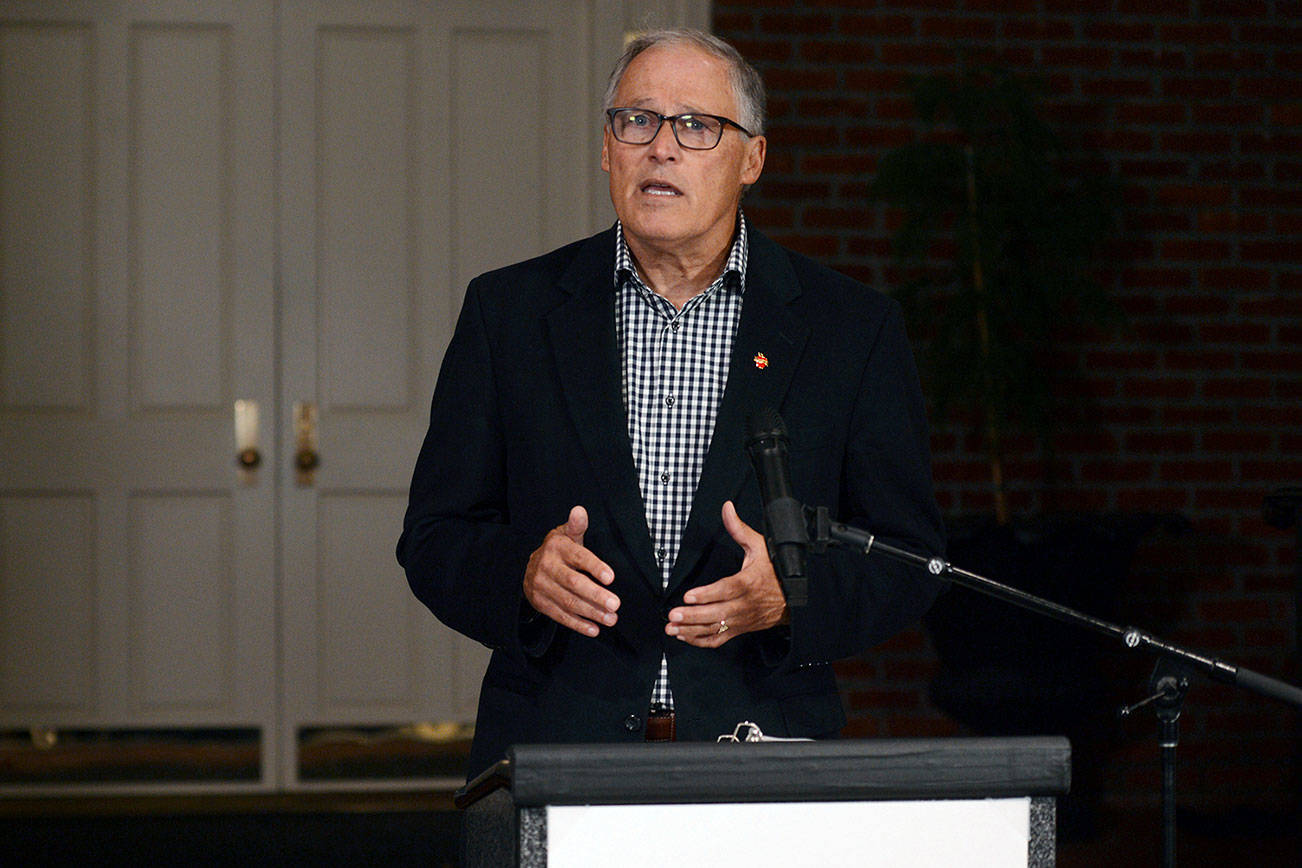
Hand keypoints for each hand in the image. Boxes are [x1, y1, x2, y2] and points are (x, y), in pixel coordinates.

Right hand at [523, 506, 619, 636]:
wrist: (528, 568)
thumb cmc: (557, 551)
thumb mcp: (565, 535)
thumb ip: (577, 526)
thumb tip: (580, 511)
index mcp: (557, 547)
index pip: (578, 557)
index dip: (595, 567)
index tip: (611, 577)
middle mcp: (546, 567)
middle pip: (573, 583)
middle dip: (596, 595)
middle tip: (616, 604)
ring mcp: (541, 587)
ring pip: (568, 602)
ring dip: (591, 612)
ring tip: (611, 619)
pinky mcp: (541, 603)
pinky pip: (560, 616)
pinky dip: (578, 624)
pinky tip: (594, 629)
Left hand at [665, 500, 787, 646]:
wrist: (795, 597)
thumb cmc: (775, 570)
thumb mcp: (760, 546)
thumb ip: (739, 529)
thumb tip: (727, 508)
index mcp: (749, 583)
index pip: (726, 590)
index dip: (707, 595)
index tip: (689, 596)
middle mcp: (744, 604)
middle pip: (717, 614)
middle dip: (693, 616)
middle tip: (673, 615)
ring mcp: (742, 620)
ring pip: (715, 629)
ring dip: (691, 631)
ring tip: (671, 628)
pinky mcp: (740, 630)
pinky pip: (719, 639)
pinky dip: (701, 641)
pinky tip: (684, 637)